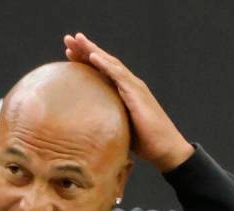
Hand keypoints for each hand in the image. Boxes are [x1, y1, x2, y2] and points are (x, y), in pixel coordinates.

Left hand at [64, 32, 194, 171]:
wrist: (165, 149)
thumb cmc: (144, 143)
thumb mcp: (118, 129)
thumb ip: (105, 123)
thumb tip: (85, 131)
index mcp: (122, 93)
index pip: (101, 72)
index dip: (85, 61)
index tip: (68, 53)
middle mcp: (128, 85)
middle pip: (104, 62)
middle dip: (85, 49)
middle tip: (68, 39)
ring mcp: (133, 87)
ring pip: (109, 63)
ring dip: (92, 50)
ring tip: (76, 40)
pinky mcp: (136, 94)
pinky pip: (118, 75)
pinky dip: (104, 64)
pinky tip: (92, 56)